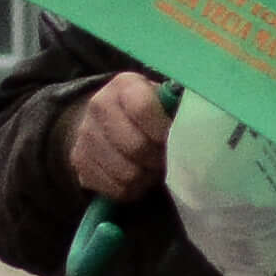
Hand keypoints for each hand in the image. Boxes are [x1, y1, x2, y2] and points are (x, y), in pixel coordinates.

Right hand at [66, 69, 168, 201]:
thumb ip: (176, 110)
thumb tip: (196, 133)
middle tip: (166, 158)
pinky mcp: (79, 162)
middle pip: (136, 147)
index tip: (177, 140)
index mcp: (124, 85)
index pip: (144, 109)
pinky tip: (137, 177)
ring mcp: (85, 136)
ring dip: (146, 177)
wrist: (104, 121)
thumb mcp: (162, 100)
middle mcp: (99, 106)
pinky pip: (115, 189)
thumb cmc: (146, 113)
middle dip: (158, 158)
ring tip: (152, 167)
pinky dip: (132, 189)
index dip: (164, 130)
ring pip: (127, 173)